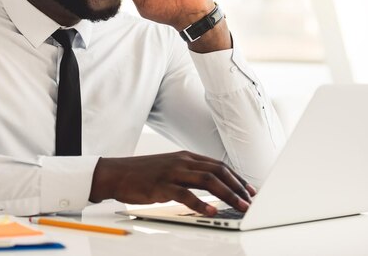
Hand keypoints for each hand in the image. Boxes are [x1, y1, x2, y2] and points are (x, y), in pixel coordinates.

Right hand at [89, 151, 255, 215]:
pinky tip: (211, 212)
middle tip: (250, 200)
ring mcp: (173, 172)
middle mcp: (182, 161)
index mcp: (186, 156)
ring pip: (208, 180)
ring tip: (239, 206)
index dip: (237, 178)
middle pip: (218, 171)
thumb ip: (189, 173)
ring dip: (227, 194)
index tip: (249, 190)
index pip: (219, 165)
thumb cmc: (143, 173)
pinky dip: (201, 204)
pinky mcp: (162, 185)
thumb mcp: (170, 167)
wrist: (117, 173)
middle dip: (238, 186)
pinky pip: (186, 195)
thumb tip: (211, 185)